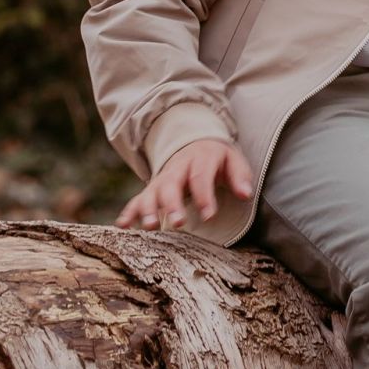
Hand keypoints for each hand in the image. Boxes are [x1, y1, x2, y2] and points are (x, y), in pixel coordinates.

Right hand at [117, 138, 252, 230]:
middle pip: (171, 184)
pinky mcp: (152, 188)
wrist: (195, 142)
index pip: (200, 177)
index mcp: (200, 159)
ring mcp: (162, 178)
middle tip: (177, 223)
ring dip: (149, 209)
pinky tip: (122, 226)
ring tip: (150, 226)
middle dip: (172, 204)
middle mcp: (177, 168)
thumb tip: (245, 193)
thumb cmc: (217, 158)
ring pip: (151, 192)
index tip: (208, 215)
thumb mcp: (233, 160)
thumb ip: (239, 175)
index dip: (204, 196)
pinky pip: (137, 199)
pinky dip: (129, 212)